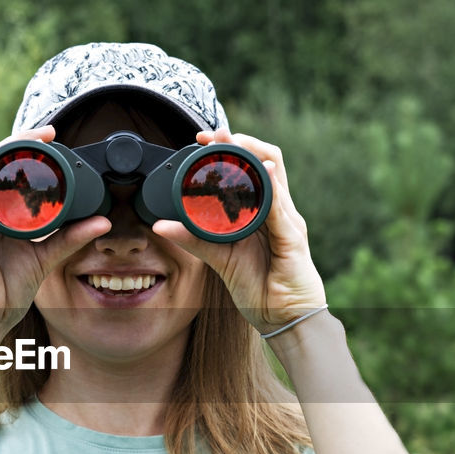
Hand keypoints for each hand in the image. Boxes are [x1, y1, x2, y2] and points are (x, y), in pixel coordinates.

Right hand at [0, 126, 111, 339]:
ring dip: (0, 155)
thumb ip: (71, 238)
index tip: (54, 137)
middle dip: (20, 144)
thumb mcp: (46, 259)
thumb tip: (103, 222)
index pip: (11, 171)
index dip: (29, 150)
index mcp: (0, 213)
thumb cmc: (5, 291)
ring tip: (23, 142)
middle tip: (48, 134)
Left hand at [150, 127, 326, 332]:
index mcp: (264, 211)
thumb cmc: (260, 287)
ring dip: (253, 156)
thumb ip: (194, 239)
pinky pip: (281, 211)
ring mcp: (289, 222)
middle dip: (241, 142)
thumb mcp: (220, 259)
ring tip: (231, 144)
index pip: (253, 167)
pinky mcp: (294, 240)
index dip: (232, 148)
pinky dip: (269, 192)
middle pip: (267, 161)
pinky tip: (258, 178)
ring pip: (275, 176)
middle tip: (213, 134)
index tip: (203, 139)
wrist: (285, 318)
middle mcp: (279, 210)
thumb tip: (160, 226)